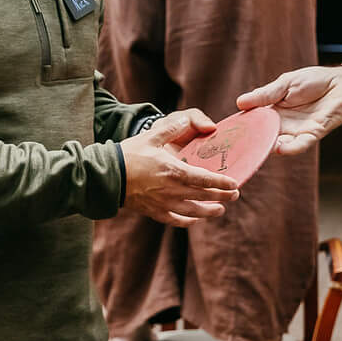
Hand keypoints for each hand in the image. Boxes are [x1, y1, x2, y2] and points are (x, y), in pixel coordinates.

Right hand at [121, 110, 239, 226]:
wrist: (106, 176)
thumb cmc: (129, 155)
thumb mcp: (151, 137)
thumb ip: (171, 128)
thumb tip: (187, 119)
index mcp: (174, 171)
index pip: (205, 179)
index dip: (222, 183)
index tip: (234, 185)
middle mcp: (172, 190)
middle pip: (203, 196)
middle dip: (221, 197)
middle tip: (234, 196)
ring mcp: (163, 203)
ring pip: (193, 211)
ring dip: (208, 211)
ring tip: (220, 210)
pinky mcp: (154, 212)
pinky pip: (175, 220)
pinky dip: (187, 221)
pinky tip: (194, 219)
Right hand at [238, 67, 341, 155]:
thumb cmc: (315, 81)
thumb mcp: (285, 84)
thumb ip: (265, 95)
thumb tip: (240, 102)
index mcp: (273, 111)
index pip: (254, 123)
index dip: (241, 128)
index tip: (225, 134)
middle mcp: (283, 125)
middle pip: (264, 137)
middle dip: (252, 144)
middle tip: (235, 150)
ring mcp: (297, 131)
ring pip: (279, 144)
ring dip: (268, 148)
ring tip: (256, 151)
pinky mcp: (313, 133)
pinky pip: (301, 144)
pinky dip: (291, 148)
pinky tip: (280, 149)